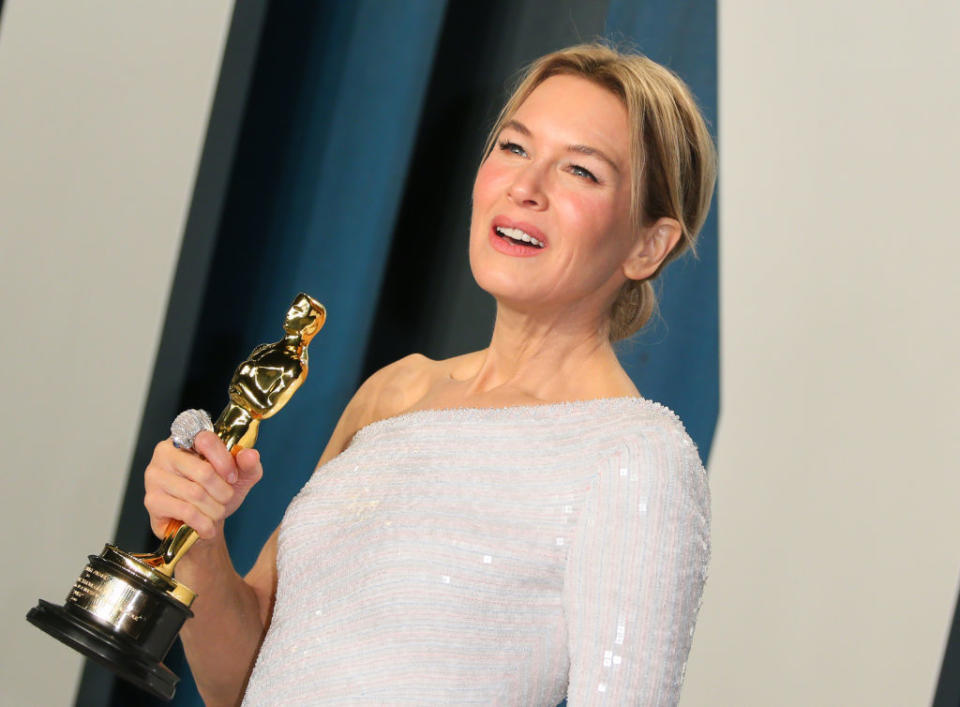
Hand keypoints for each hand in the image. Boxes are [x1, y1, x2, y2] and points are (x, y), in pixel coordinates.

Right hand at [144, 430, 263, 540]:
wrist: (203, 524)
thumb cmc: (218, 493)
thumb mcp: (240, 476)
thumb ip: (249, 464)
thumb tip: (249, 455)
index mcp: (187, 439)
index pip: (206, 440)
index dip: (225, 461)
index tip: (233, 477)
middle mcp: (165, 453)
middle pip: (203, 471)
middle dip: (223, 491)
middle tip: (226, 499)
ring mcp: (155, 476)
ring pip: (195, 494)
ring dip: (215, 509)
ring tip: (216, 513)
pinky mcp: (152, 500)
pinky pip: (185, 511)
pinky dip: (203, 523)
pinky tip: (207, 527)